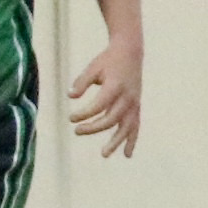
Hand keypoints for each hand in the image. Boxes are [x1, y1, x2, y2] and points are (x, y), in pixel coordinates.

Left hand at [69, 35, 142, 156]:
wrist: (130, 53)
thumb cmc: (108, 60)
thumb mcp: (92, 67)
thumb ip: (81, 82)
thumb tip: (71, 96)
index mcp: (115, 86)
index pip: (99, 106)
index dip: (84, 114)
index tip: (71, 118)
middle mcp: (127, 97)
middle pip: (111, 119)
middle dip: (93, 128)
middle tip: (76, 131)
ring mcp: (134, 104)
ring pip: (126, 127)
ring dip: (115, 142)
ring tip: (104, 154)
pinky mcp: (136, 107)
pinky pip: (135, 127)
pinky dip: (131, 140)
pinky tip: (126, 155)